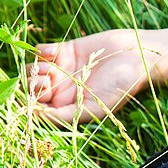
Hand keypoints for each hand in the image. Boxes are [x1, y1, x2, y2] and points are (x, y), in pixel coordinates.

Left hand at [27, 29, 156, 123]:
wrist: (136, 57)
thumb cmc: (121, 87)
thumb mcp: (94, 107)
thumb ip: (66, 115)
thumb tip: (36, 117)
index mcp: (70, 108)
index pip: (40, 110)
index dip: (32, 105)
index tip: (35, 100)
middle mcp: (63, 90)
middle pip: (32, 89)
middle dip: (32, 85)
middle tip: (47, 82)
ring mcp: (62, 70)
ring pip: (33, 69)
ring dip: (36, 68)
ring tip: (53, 68)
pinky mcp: (64, 50)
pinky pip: (40, 50)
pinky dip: (42, 50)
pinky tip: (56, 52)